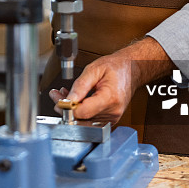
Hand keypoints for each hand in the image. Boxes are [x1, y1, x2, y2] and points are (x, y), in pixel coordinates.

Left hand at [49, 38, 171, 123]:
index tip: (59, 99)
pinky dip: (80, 111)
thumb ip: (80, 85)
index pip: (83, 112)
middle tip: (57, 95)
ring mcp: (112, 117)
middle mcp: (113, 111)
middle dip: (66, 107)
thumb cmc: (116, 67)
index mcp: (110, 98)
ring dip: (72, 109)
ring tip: (65, 94)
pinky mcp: (110, 119)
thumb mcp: (94, 69)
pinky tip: (76, 100)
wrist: (131, 70)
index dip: (68, 107)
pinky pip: (90, 119)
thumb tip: (67, 100)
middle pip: (81, 118)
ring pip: (84, 120)